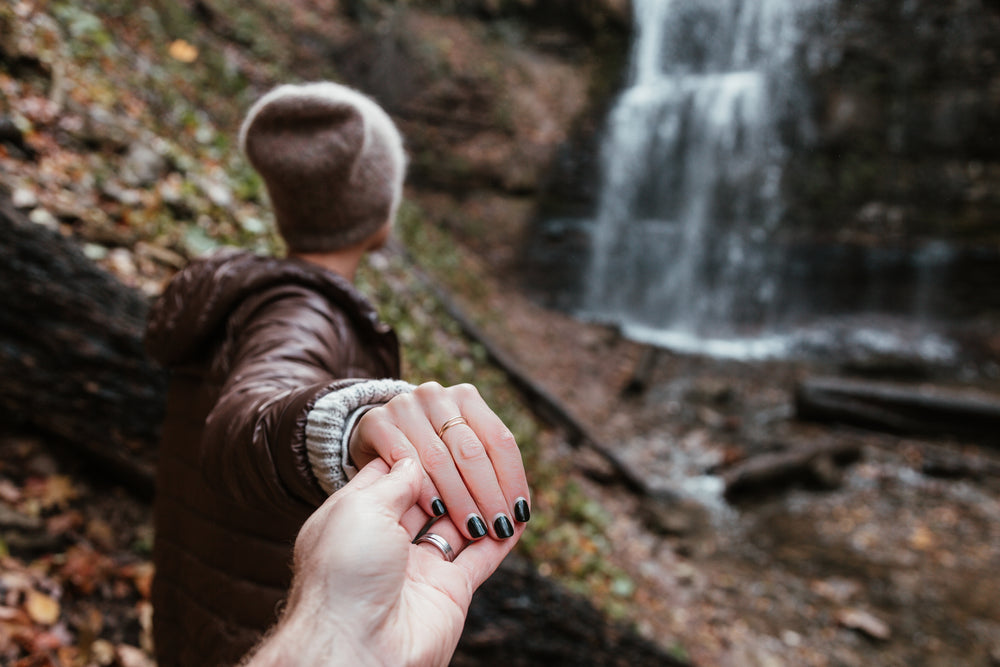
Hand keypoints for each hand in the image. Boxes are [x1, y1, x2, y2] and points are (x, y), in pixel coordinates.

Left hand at [244, 457, 522, 666]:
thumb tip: (415, 459)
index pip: (392, 473)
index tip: (440, 431)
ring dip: (481, 501)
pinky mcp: (450, 591)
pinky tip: (518, 514)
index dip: (417, 453)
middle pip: (429, 496)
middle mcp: (388, 541)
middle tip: (479, 451)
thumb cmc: (344, 574)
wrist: (354, 647)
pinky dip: (503, 537)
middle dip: (453, 475)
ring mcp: (420, 566)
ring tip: (502, 474)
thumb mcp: (360, 509)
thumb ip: (393, 480)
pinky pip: (483, 557)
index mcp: (357, 517)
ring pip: (459, 523)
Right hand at [348, 382, 530, 541]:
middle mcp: (437, 395)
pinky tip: (436, 513)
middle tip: (497, 528)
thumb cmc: (427, 452)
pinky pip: (405, 460)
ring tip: (473, 529)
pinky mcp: (377, 421)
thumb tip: (520, 514)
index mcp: (466, 398)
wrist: (374, 439)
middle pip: (471, 451)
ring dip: (459, 499)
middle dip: (488, 495)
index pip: (499, 440)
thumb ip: (487, 470)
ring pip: (440, 459)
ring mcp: (405, 406)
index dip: (512, 479)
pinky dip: (424, 489)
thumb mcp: (459, 450)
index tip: (520, 515)